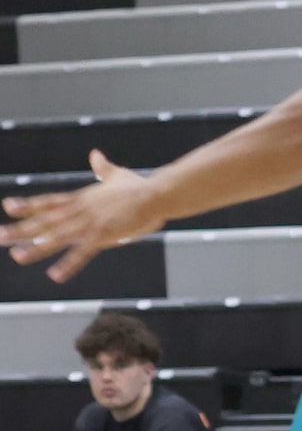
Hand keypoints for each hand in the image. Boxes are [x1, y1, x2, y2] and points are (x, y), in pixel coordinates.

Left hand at [0, 150, 164, 281]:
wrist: (156, 194)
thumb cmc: (140, 186)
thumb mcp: (118, 175)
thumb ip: (103, 168)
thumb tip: (95, 154)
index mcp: (82, 198)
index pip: (49, 202)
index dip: (27, 205)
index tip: (7, 207)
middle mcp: (80, 211)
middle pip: (45, 220)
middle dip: (21, 229)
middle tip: (0, 236)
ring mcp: (90, 223)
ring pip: (57, 236)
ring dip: (36, 247)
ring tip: (17, 256)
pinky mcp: (104, 235)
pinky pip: (83, 253)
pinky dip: (68, 264)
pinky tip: (55, 275)